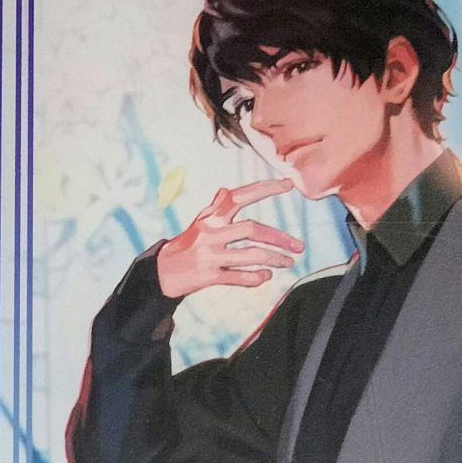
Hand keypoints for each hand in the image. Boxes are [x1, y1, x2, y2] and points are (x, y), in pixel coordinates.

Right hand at [157, 178, 304, 298]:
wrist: (162, 272)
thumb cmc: (186, 245)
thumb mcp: (198, 223)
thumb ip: (215, 209)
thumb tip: (227, 190)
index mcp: (211, 218)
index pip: (240, 197)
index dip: (265, 188)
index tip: (288, 184)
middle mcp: (211, 234)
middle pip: (251, 230)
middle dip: (279, 237)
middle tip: (299, 246)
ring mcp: (210, 255)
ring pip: (250, 255)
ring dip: (274, 259)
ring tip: (289, 262)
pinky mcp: (209, 277)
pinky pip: (240, 278)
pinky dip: (257, 278)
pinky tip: (267, 275)